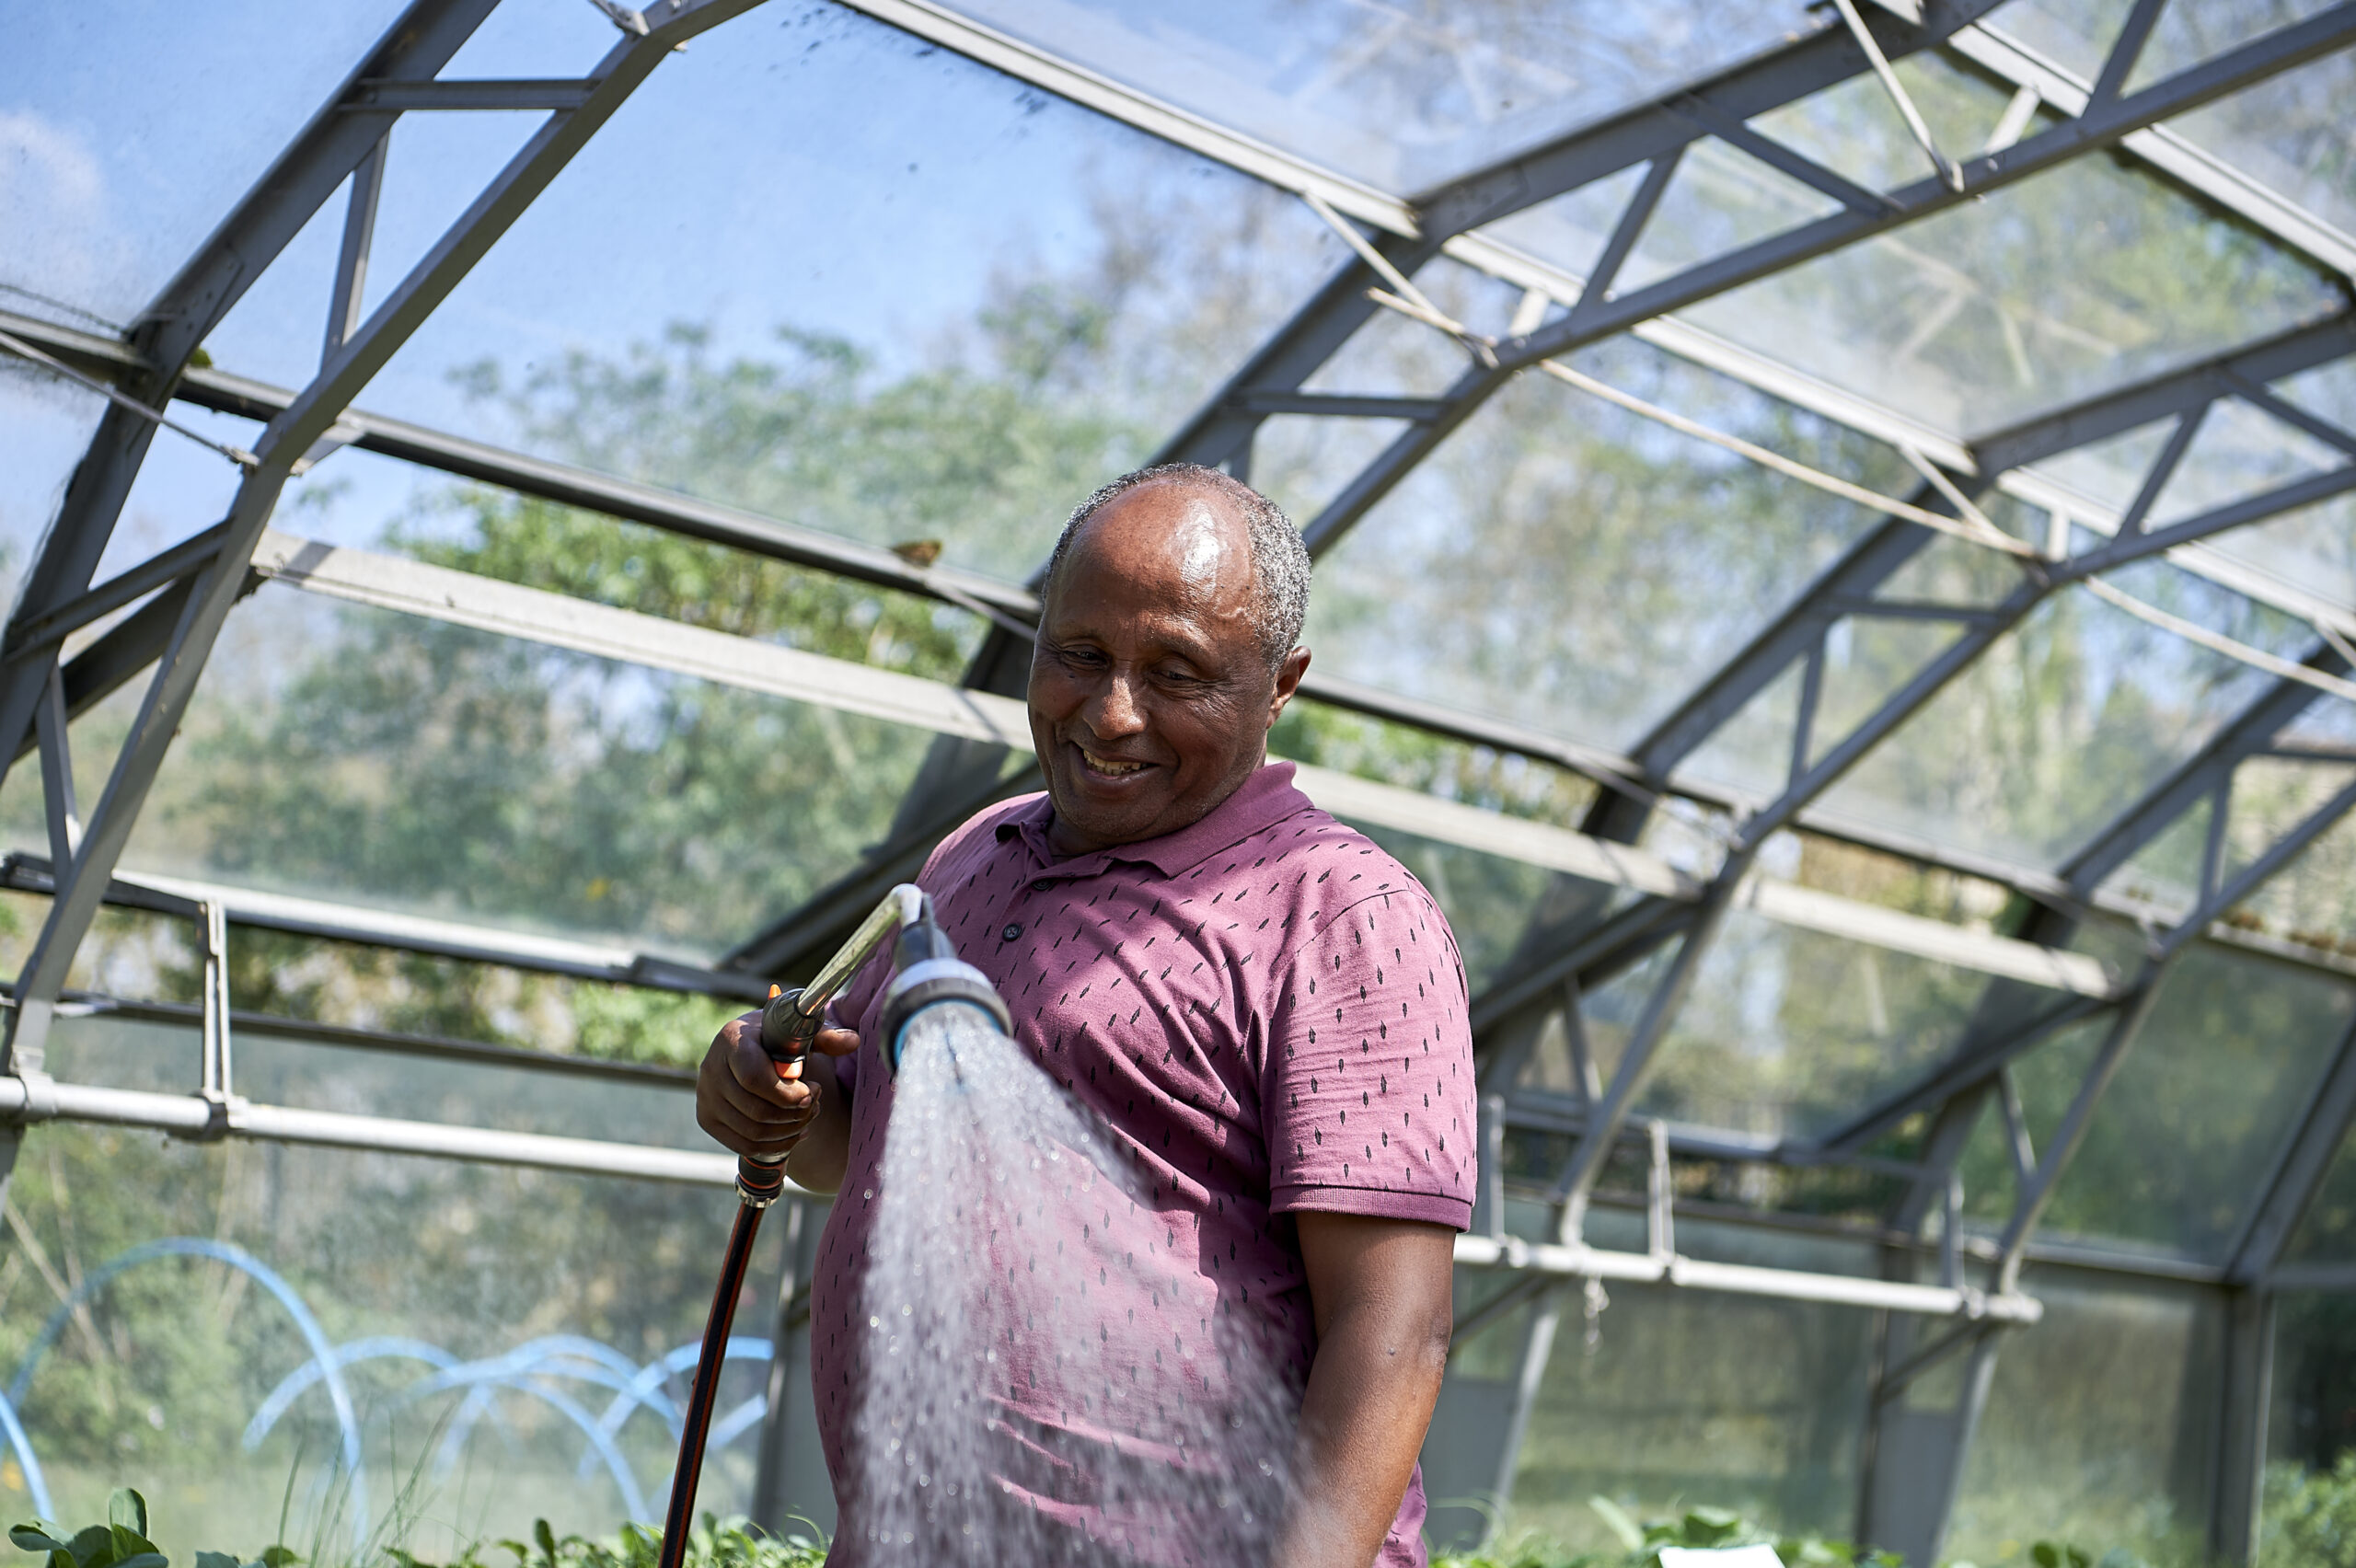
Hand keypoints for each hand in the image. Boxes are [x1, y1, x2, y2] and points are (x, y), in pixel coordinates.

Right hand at [695, 1010, 859, 1158]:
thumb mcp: (800, 1031)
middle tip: (816, 1102)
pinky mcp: (707, 1119)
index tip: (813, 1091)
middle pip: (756, 1110)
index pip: (754, 1077)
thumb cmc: (778, 1038)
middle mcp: (711, 1068)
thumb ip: (826, 1036)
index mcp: (732, 1040)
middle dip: (795, 1114)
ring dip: (789, 1130)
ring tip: (808, 1114)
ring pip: (753, 1132)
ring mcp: (705, 1097)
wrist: (749, 1046)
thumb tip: (853, 1040)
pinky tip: (795, 1131)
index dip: (787, 1093)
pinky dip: (776, 1144)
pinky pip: (745, 1145)